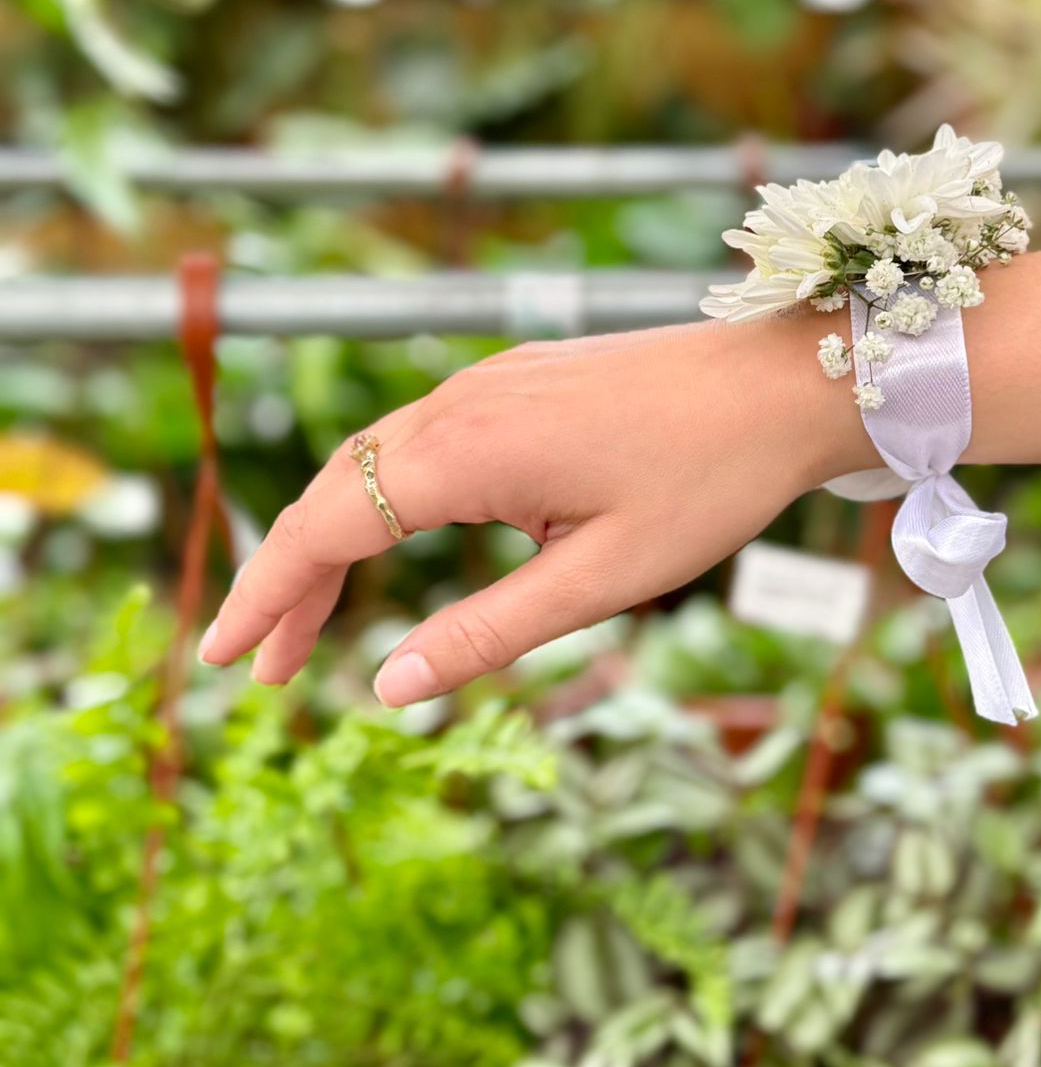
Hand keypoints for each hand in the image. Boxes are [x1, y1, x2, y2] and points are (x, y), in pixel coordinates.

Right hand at [199, 312, 870, 706]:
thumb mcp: (602, 579)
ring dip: (334, 542)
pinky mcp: (517, 377)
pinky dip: (383, 501)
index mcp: (466, 451)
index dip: (268, 599)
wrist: (786, 382)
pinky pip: (419, 441)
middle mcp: (458, 403)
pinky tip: (391, 546)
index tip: (228, 663)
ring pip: (373, 465)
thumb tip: (389, 689)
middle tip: (260, 671)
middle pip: (335, 496)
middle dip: (289, 584)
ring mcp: (486, 381)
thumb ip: (489, 633)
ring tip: (310, 631)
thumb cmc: (709, 481)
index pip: (325, 529)